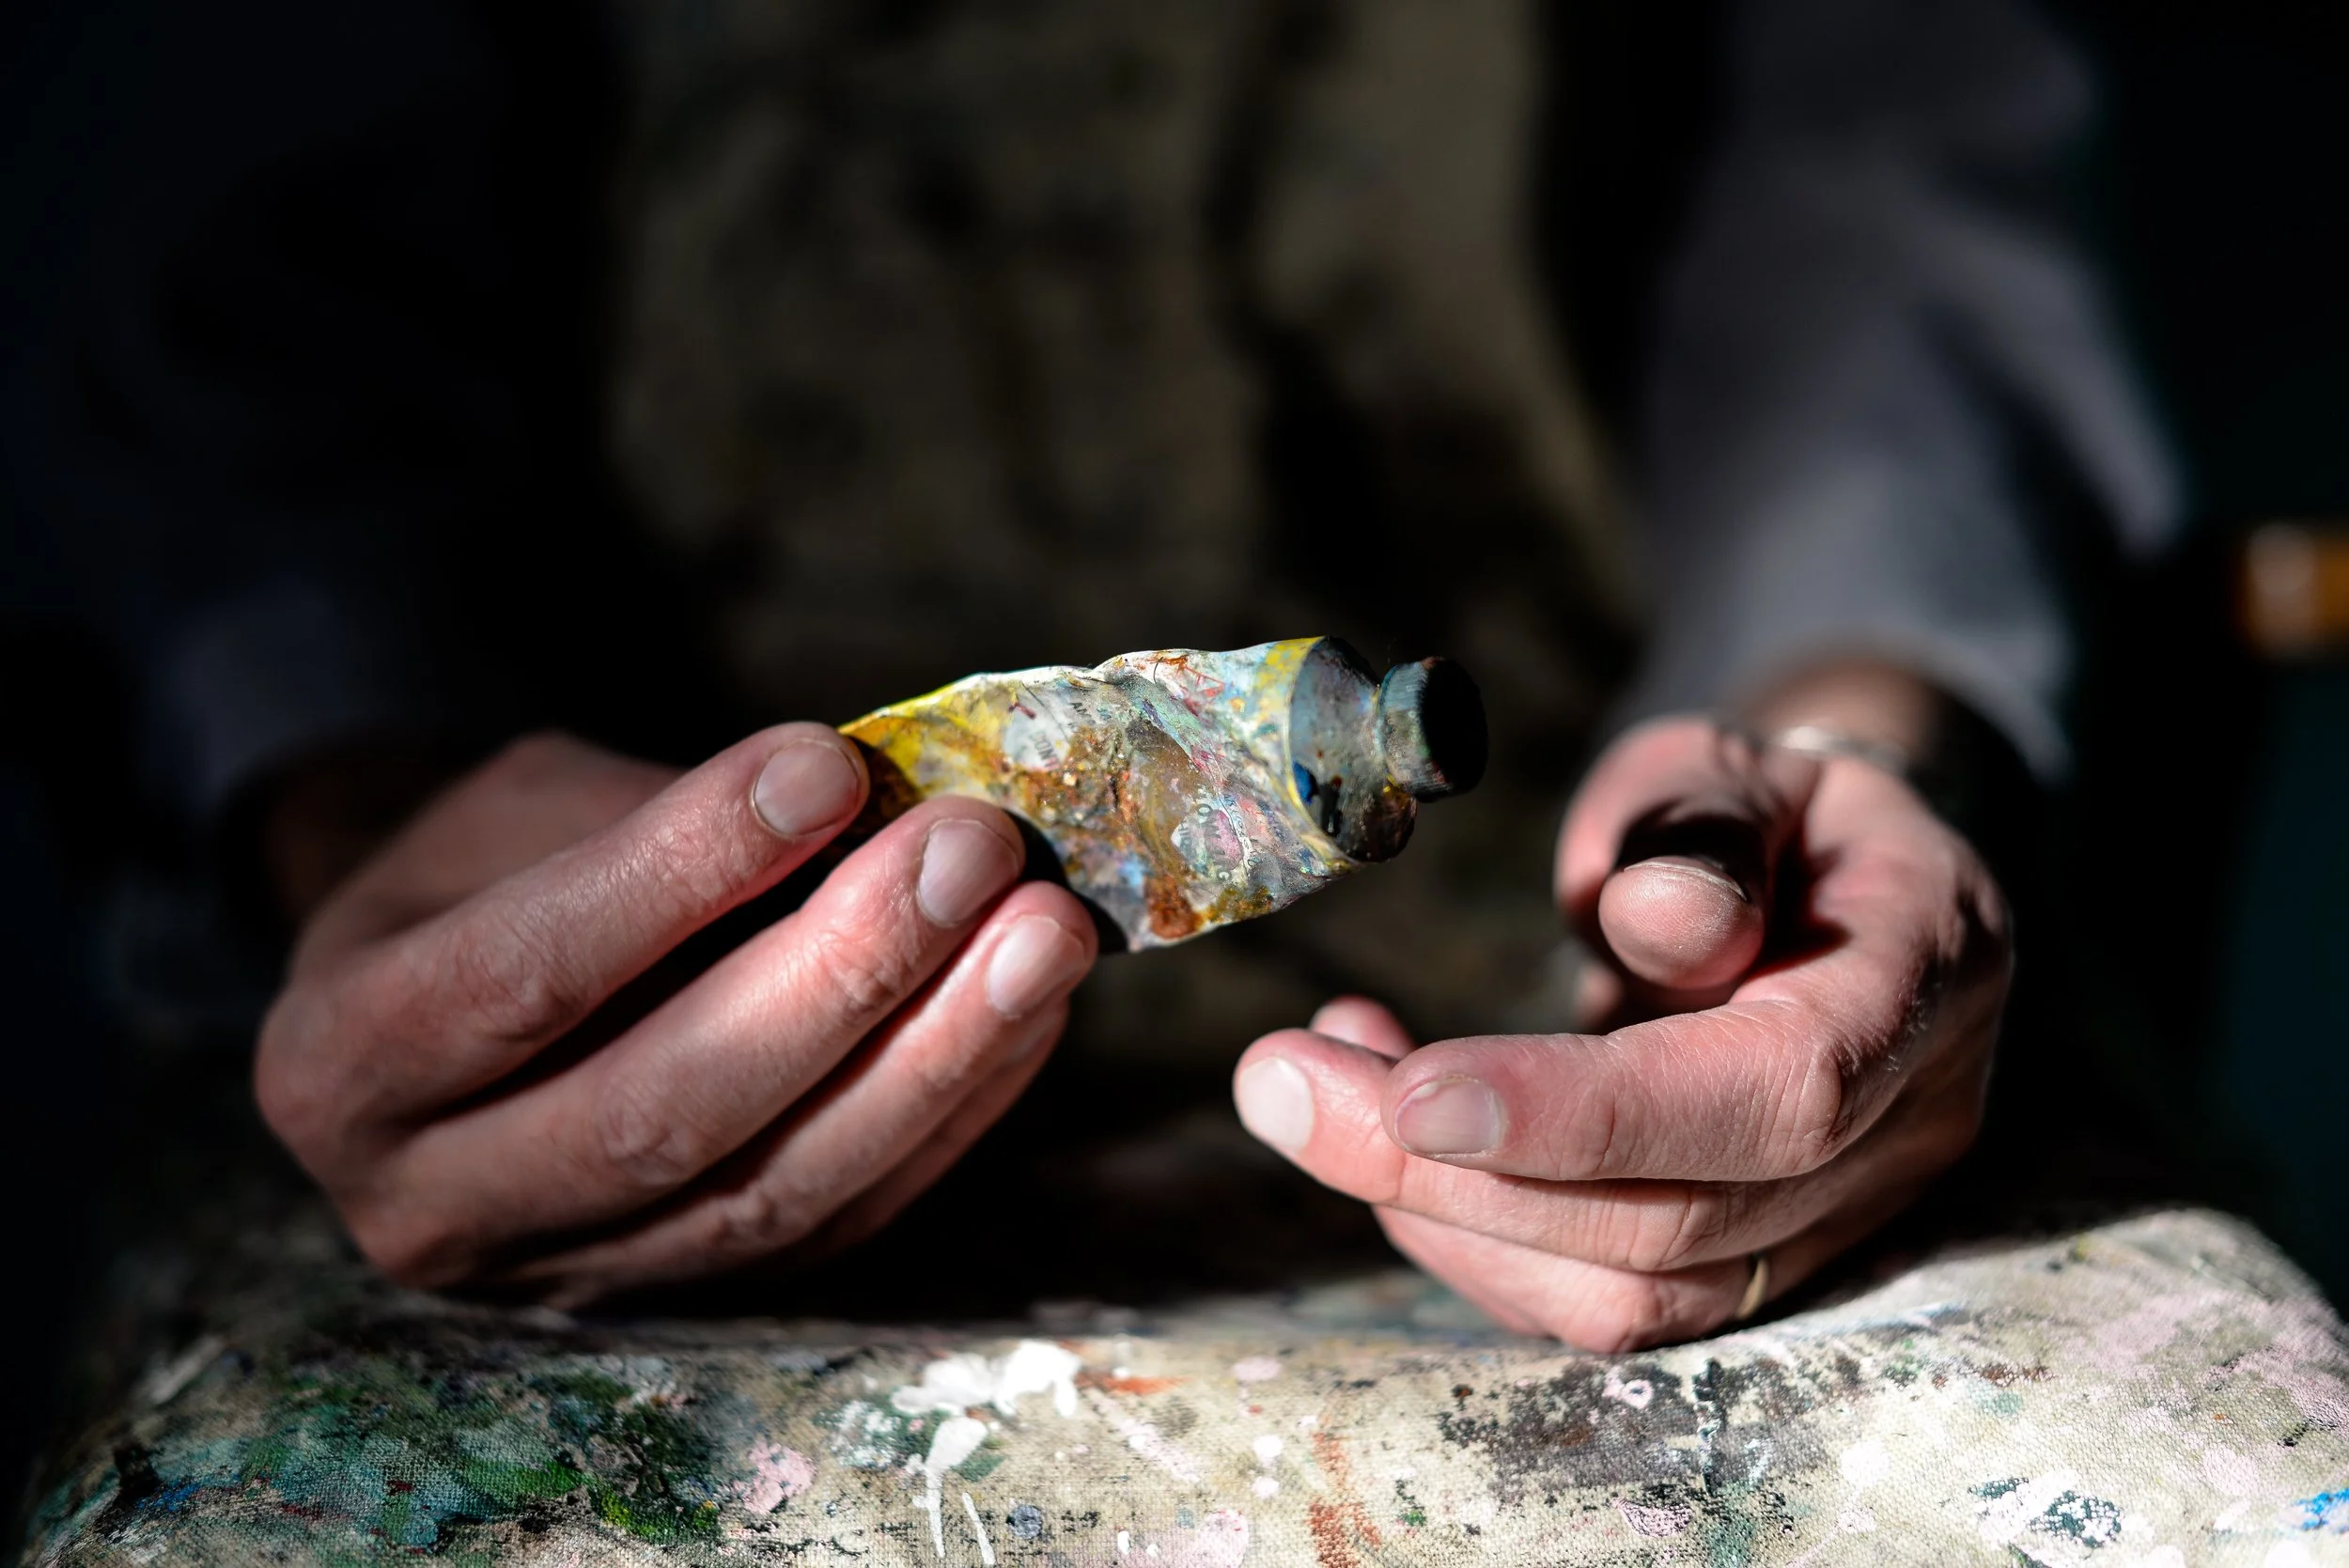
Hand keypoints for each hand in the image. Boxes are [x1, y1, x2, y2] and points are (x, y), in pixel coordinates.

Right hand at [256, 727, 1097, 1304]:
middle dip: (840, 973)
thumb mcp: (518, 812)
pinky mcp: (693, 1298)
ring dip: (934, 1059)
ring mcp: (570, 1277)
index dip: (678, 873)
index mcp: (339, 1063)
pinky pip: (841, 1223)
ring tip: (1045, 931)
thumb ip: (659, 824)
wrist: (456, 1000)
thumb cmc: (489, 874)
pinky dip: (951, 1113)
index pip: (519, 978)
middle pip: (660, 1112)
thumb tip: (870, 813)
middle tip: (971, 846)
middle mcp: (432, 1208)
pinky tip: (1031, 1008)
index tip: (823, 767)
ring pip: (770, 1196)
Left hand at [1232, 713, 2010, 1349]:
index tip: (1411, 1090)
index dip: (1588, 1113)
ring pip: (1629, 1296)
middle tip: (1279, 1080)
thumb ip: (1703, 829)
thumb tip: (1654, 924)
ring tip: (1306, 1087)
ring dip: (1435, 1214)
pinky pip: (1596, 1297)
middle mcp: (1905, 1129)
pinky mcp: (1749, 1262)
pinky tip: (1377, 1121)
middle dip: (1452, 1174)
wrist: (1823, 884)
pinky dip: (1461, 1229)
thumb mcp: (1738, 765)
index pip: (1773, 1092)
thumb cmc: (1763, 807)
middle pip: (1677, 1225)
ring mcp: (1836, 1217)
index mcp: (1927, 976)